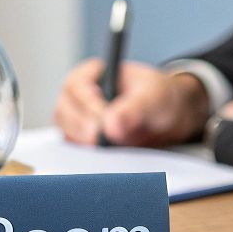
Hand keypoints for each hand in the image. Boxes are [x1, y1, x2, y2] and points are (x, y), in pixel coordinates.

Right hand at [54, 58, 207, 146]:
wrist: (168, 117)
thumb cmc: (160, 97)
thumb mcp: (153, 97)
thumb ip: (134, 109)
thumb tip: (111, 126)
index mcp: (93, 74)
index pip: (76, 85)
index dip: (86, 103)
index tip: (102, 120)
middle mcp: (80, 95)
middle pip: (64, 110)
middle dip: (82, 126)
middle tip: (100, 140)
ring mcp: (79, 119)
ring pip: (67, 131)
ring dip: (83, 142)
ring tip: (107, 149)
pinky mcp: (85, 140)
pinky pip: (76, 148)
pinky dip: (86, 154)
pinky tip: (104, 158)